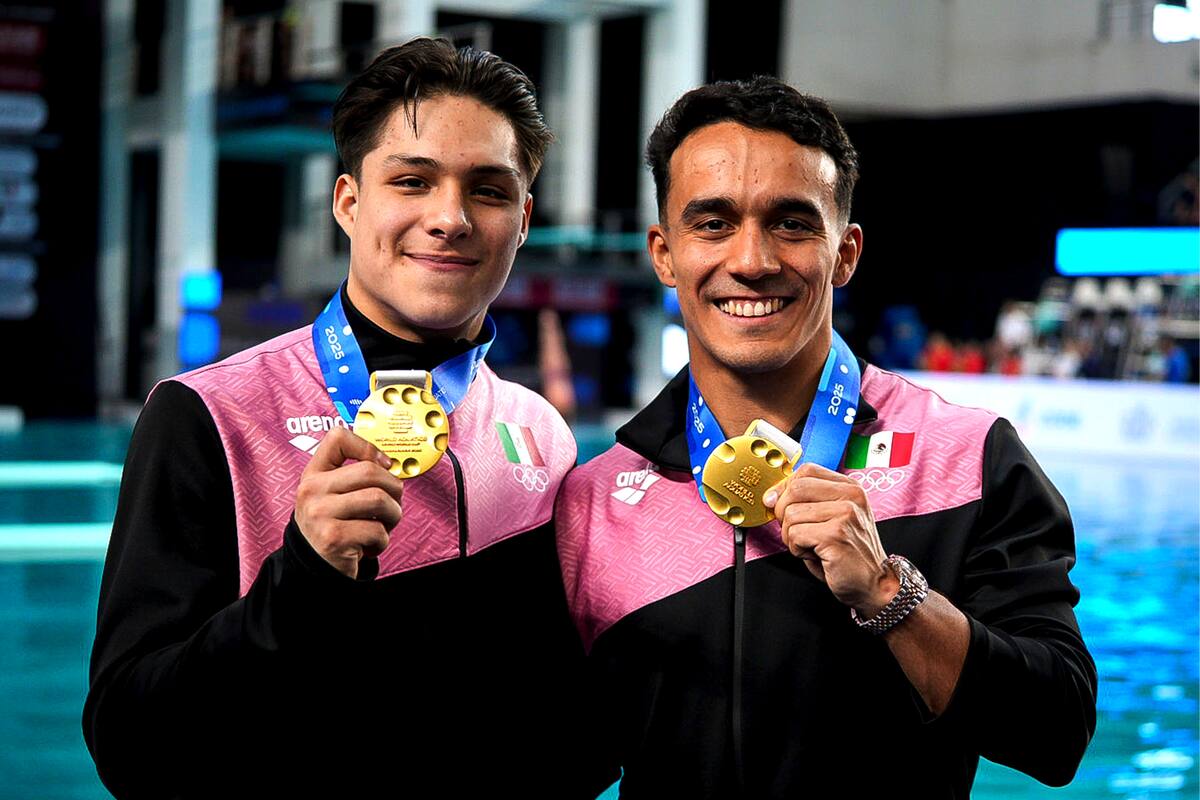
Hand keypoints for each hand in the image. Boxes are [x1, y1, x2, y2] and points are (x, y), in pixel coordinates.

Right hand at [294, 426, 404, 578]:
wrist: (314, 567)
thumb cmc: (333, 526)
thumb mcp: (332, 496)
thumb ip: (353, 476)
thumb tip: (391, 465)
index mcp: (313, 474)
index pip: (337, 438)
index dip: (368, 446)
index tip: (384, 464)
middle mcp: (312, 490)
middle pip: (369, 471)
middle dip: (394, 488)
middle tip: (393, 504)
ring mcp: (320, 514)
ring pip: (379, 499)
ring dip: (393, 515)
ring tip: (384, 526)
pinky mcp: (333, 538)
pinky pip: (377, 530)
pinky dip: (383, 541)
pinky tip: (369, 546)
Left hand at [763, 463, 897, 616]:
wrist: (874, 584)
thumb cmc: (848, 554)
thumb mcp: (830, 519)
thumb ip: (807, 501)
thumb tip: (771, 496)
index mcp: (850, 487)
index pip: (806, 471)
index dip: (785, 487)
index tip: (779, 504)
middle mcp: (851, 496)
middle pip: (795, 489)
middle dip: (784, 513)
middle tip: (798, 533)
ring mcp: (846, 513)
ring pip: (791, 514)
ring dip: (792, 537)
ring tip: (812, 547)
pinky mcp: (836, 534)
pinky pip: (795, 535)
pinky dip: (798, 550)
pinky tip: (816, 556)